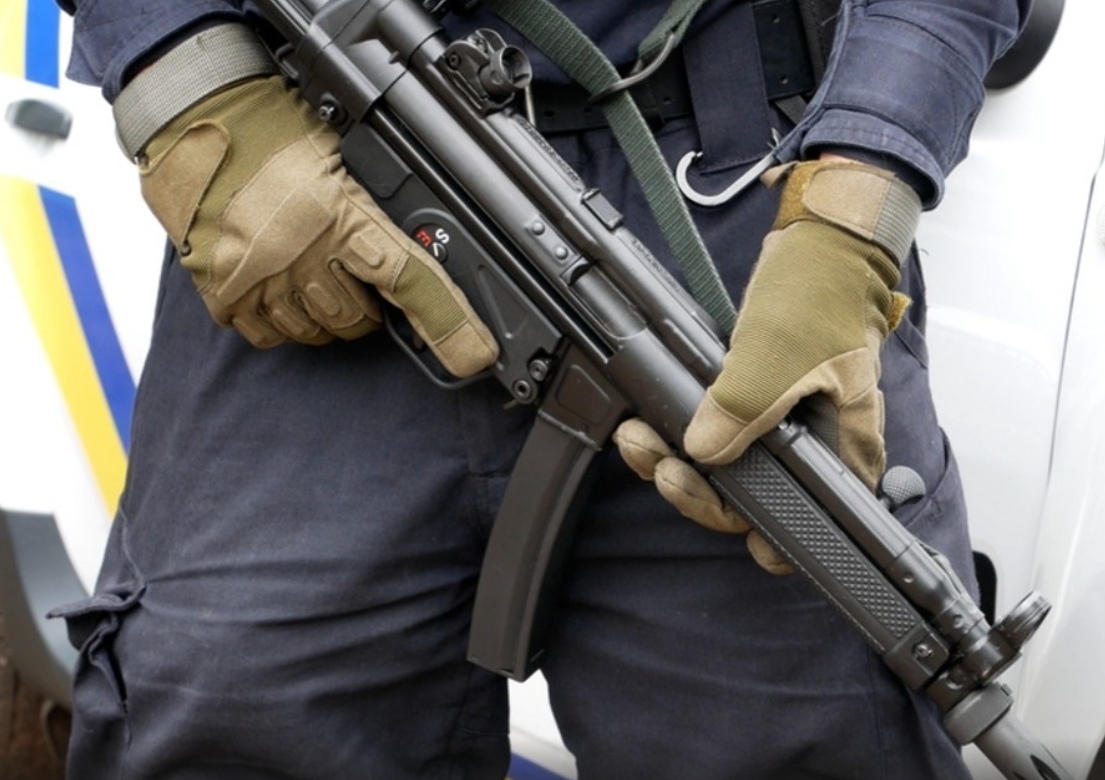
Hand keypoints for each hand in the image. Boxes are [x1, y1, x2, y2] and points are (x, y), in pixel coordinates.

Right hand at [138, 74, 497, 375]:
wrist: (199, 119)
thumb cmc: (276, 134)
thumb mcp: (344, 160)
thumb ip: (377, 213)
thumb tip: (423, 253)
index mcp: (339, 213)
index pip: (407, 277)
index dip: (448, 321)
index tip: (473, 353)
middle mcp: (299, 251)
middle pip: (360, 319)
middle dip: (367, 303)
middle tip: (352, 268)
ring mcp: (259, 278)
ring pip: (319, 332)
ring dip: (326, 312)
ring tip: (310, 267)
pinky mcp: (224, 293)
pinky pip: (272, 336)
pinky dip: (283, 319)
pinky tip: (278, 283)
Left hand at [615, 157, 920, 573]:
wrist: (817, 242)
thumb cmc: (821, 293)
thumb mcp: (777, 354)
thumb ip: (742, 409)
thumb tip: (703, 452)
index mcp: (839, 447)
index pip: (805, 518)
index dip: (764, 535)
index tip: (722, 525)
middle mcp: (811, 445)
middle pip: (750, 499)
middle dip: (697, 490)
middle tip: (658, 467)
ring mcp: (779, 424)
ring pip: (725, 468)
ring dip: (678, 462)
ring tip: (637, 442)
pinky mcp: (751, 403)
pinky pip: (713, 434)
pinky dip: (680, 434)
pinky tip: (647, 426)